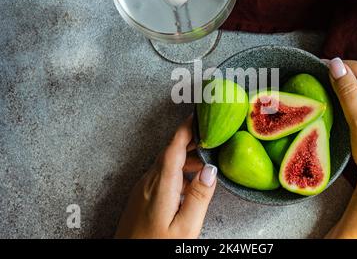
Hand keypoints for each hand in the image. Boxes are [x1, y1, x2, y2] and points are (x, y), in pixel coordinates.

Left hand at [115, 116, 216, 238]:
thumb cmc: (156, 246)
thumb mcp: (185, 227)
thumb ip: (199, 197)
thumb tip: (211, 170)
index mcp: (162, 184)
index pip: (174, 147)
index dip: (186, 128)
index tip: (197, 115)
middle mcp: (149, 181)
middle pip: (171, 152)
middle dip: (190, 141)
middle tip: (210, 136)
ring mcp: (143, 188)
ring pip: (166, 163)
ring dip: (186, 157)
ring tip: (206, 161)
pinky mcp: (142, 196)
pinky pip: (162, 174)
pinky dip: (178, 170)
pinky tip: (189, 181)